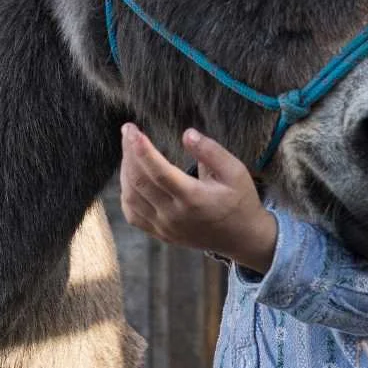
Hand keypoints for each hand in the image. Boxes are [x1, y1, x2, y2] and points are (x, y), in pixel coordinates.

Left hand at [119, 123, 278, 273]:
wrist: (242, 238)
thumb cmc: (240, 201)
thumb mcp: (235, 171)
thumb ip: (211, 152)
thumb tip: (187, 134)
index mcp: (194, 198)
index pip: (159, 172)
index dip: (141, 149)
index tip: (132, 129)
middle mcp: (174, 215)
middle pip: (140, 182)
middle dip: (129, 153)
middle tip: (128, 132)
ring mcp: (165, 227)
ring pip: (131, 198)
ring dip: (125, 172)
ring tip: (130, 151)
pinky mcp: (161, 234)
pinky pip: (133, 215)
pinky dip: (126, 194)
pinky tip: (130, 178)